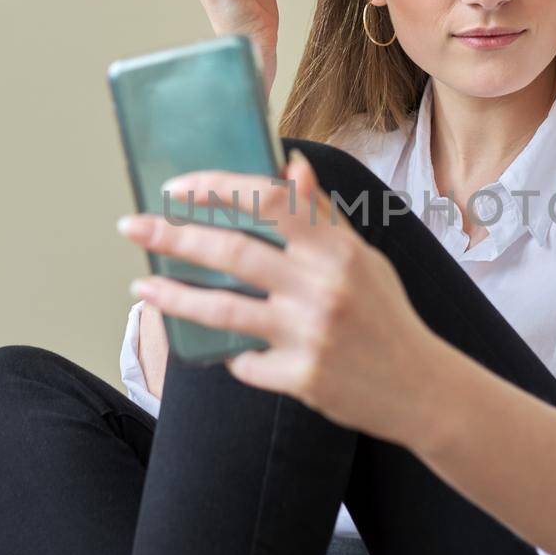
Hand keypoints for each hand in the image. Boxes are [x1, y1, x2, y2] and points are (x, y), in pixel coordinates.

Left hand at [115, 150, 441, 445]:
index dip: (217, 188)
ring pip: (222, 310)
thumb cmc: (386, 316)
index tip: (175, 187)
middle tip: (132, 226)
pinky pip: (244, 362)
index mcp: (337, 250)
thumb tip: (290, 164)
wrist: (423, 390)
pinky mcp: (301, 380)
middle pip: (232, 251)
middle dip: (172, 235)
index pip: (268, 201)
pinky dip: (231, 353)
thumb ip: (322, 216)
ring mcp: (310, 336)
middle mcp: (322, 288)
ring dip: (172, 295)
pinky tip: (221, 347)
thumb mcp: (363, 258)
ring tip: (141, 285)